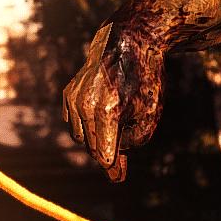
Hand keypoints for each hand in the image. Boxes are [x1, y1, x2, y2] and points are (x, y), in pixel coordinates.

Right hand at [61, 22, 164, 181]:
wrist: (129, 42)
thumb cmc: (144, 79)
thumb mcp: (151, 113)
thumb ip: (136, 140)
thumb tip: (114, 156)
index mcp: (108, 111)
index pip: (104, 153)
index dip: (113, 168)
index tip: (119, 178)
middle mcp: (86, 105)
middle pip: (92, 147)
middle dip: (106, 157)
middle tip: (121, 167)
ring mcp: (74, 98)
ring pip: (81, 136)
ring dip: (96, 141)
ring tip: (115, 137)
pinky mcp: (69, 93)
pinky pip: (74, 121)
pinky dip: (86, 126)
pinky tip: (100, 122)